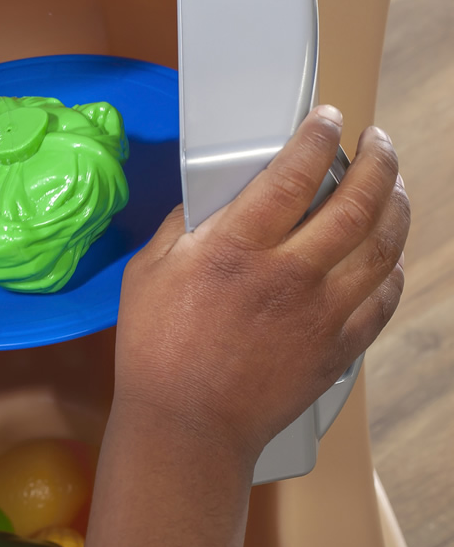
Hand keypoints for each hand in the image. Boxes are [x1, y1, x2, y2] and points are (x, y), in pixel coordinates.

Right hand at [113, 105, 408, 466]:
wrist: (186, 426)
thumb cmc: (157, 351)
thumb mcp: (148, 272)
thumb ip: (183, 228)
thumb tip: (211, 201)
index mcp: (236, 249)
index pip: (293, 173)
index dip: (317, 136)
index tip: (326, 120)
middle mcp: (288, 275)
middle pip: (357, 202)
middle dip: (377, 160)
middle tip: (377, 143)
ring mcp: (320, 313)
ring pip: (383, 246)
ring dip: (397, 206)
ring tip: (395, 187)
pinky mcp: (337, 348)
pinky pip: (383, 300)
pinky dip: (394, 271)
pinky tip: (388, 257)